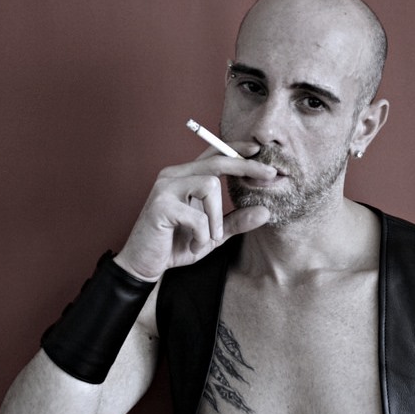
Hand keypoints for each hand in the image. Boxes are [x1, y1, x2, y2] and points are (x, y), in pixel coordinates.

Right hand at [114, 143, 275, 280]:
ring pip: (209, 185)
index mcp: (185, 177)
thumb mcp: (212, 234)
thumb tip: (265, 211)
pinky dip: (202, 235)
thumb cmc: (176, 246)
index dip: (236, 148)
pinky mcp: (160, 206)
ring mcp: (165, 188)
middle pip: (216, 161)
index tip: (258, 150)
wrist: (144, 265)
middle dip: (246, 167)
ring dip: (217, 217)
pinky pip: (197, 216)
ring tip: (209, 237)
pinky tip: (193, 245)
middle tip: (270, 176)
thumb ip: (235, 222)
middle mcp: (173, 176)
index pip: (213, 153)